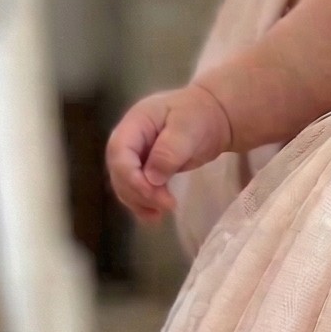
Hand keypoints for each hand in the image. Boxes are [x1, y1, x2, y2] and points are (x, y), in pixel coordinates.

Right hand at [106, 84, 234, 222]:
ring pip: (124, 185)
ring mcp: (135, 157)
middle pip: (119, 172)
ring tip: (161, 213)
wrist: (211, 117)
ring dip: (139, 202)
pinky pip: (136, 190)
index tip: (154, 194)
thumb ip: (169, 150)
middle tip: (167, 205)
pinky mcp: (144, 170)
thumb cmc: (199, 115)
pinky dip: (142, 204)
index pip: (120, 153)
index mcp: (134, 124)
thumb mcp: (187, 126)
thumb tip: (152, 178)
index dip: (132, 177)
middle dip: (138, 193)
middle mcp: (128, 141)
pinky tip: (155, 216)